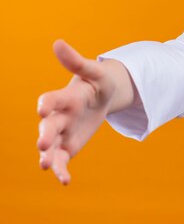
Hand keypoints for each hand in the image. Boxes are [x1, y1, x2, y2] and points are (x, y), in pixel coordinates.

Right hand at [37, 40, 115, 184]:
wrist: (102, 97)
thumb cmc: (97, 82)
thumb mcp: (94, 72)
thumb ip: (76, 62)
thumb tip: (57, 42)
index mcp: (65, 97)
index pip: (52, 99)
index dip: (47, 102)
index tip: (42, 107)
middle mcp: (58, 116)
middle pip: (48, 126)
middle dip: (46, 134)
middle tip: (43, 143)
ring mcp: (62, 133)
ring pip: (50, 147)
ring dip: (48, 156)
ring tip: (46, 166)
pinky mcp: (67, 146)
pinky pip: (61, 160)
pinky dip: (61, 171)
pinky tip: (65, 181)